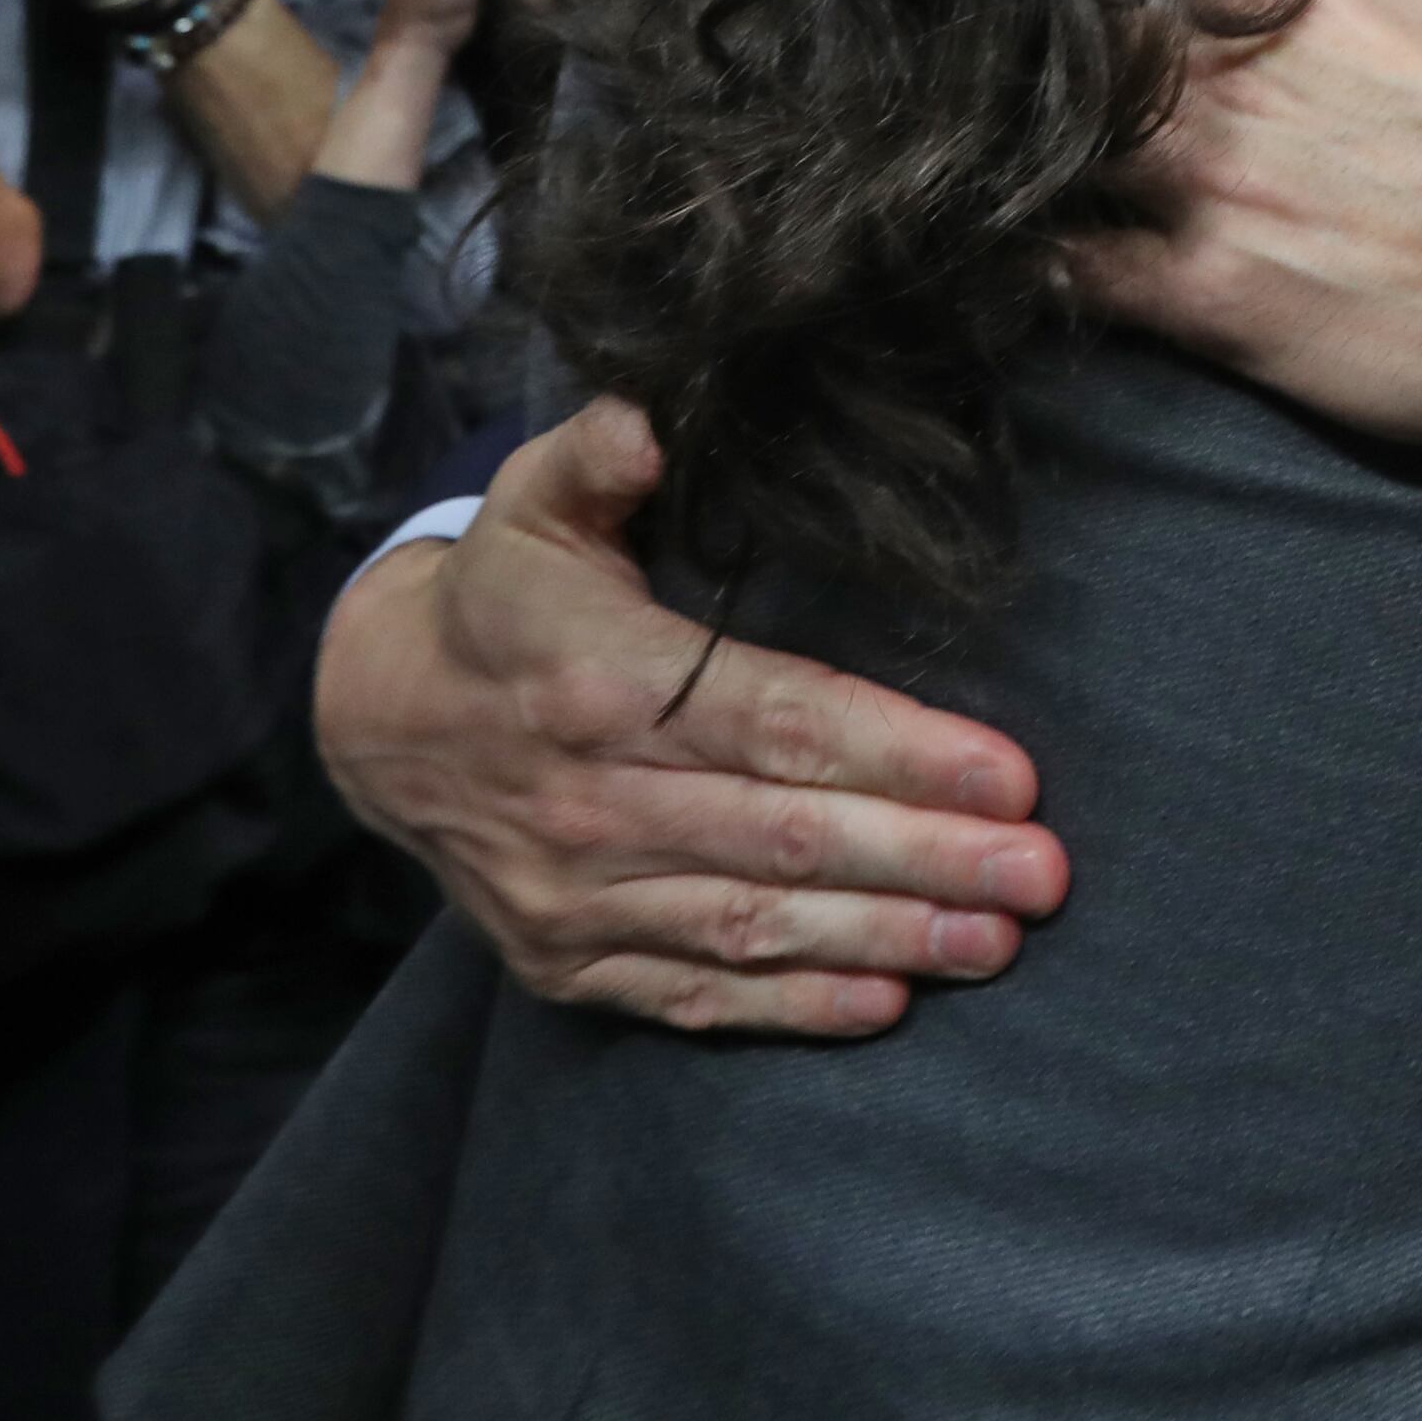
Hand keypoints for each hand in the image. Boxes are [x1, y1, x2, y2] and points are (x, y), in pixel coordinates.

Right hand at [317, 401, 1069, 1031]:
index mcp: (600, 683)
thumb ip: (600, 453)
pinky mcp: (564, 962)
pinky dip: (793, 1007)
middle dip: (930, 858)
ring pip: (756, 926)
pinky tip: (889, 1001)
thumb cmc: (501, 598)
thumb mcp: (533, 502)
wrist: (380, 721)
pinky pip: (694, 992)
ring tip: (996, 939)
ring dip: (889, 938)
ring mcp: (574, 896)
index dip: (900, 753)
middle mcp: (589, 801)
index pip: (779, 725)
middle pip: (790, 838)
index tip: (1011, 776)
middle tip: (1041, 872)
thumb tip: (652, 414)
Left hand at [1066, 0, 1421, 558]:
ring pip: (1048, 139)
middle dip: (1046, 36)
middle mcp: (1234, 75)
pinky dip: (1040, 254)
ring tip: (1025, 150)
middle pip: (1068, 27)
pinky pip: (1071, 270)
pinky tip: (1042, 250)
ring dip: (1028, 140)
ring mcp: (1213, 189)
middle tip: (1040, 58)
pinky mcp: (1212, 302)